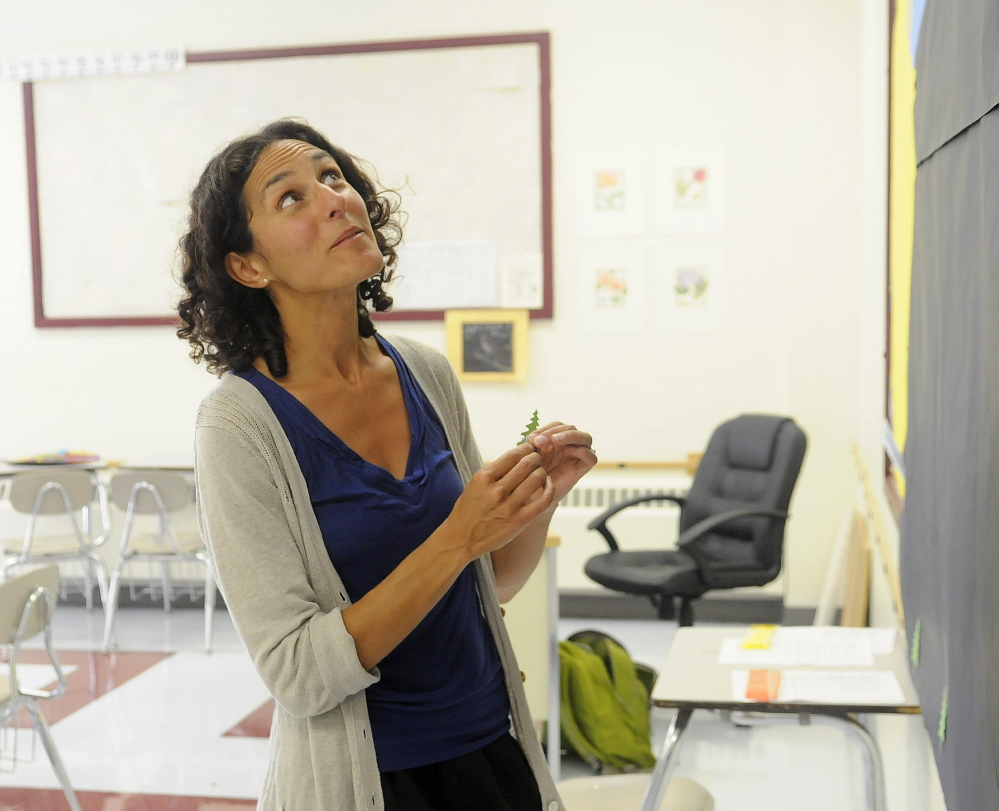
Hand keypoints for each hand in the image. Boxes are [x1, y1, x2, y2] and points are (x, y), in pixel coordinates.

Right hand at [443, 443, 555, 559]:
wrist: (461, 539)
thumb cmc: (469, 509)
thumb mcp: (475, 485)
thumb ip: (494, 471)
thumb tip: (518, 455)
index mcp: (483, 478)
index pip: (513, 455)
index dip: (526, 448)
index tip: (530, 448)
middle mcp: (495, 491)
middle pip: (527, 464)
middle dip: (536, 458)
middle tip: (537, 460)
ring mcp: (508, 507)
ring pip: (537, 479)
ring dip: (542, 472)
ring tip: (540, 473)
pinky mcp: (518, 521)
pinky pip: (543, 501)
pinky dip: (549, 489)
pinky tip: (547, 485)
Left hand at [526, 422, 596, 502]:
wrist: (537, 494)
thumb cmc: (533, 473)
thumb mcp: (531, 455)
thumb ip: (533, 445)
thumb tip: (534, 438)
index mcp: (558, 439)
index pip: (557, 425)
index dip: (545, 428)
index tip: (531, 439)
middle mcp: (571, 444)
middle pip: (571, 428)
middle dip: (554, 431)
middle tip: (539, 441)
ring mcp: (579, 455)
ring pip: (586, 437)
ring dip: (570, 435)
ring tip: (554, 440)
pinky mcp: (584, 467)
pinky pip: (591, 456)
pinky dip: (582, 451)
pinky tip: (567, 452)